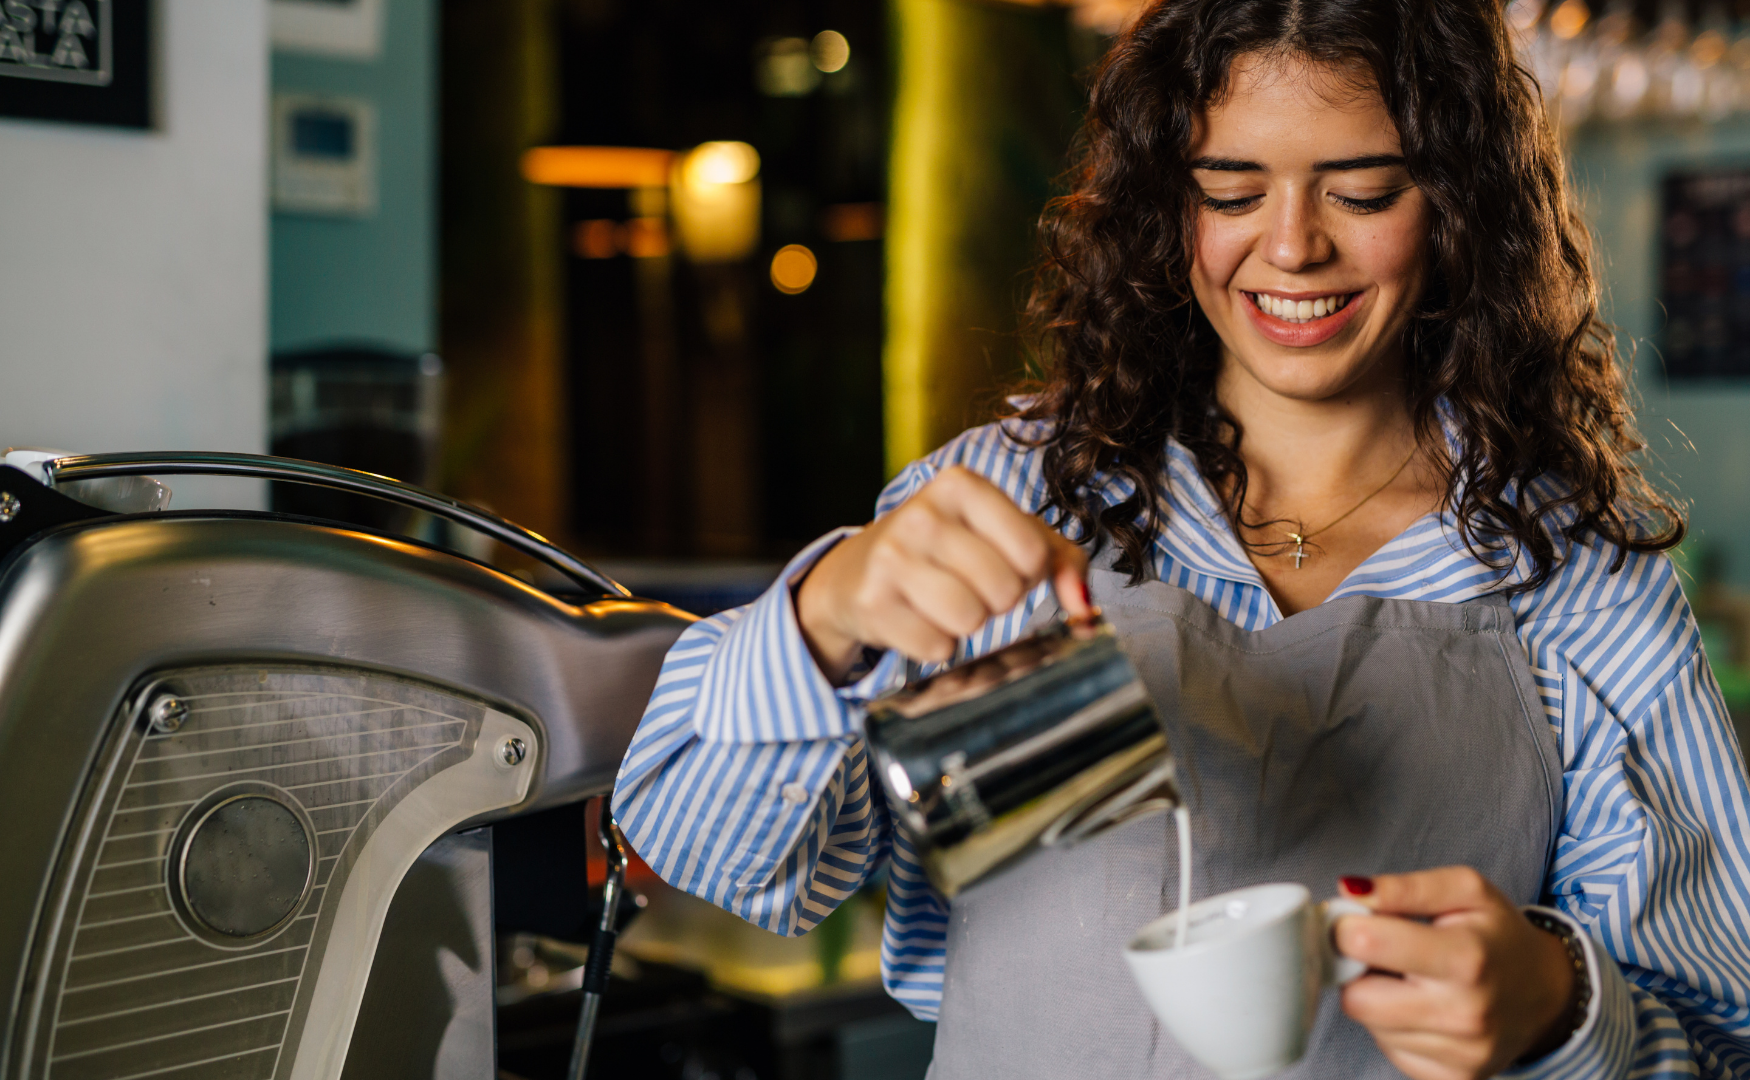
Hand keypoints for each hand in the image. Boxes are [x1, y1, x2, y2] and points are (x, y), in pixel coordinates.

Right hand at [795, 466, 1091, 682]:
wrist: (856, 571)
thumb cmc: (947, 548)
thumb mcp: (1005, 534)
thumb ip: (1061, 560)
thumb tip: (1084, 606)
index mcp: (961, 485)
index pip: (1032, 553)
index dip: (1028, 573)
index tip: (1001, 563)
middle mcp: (921, 514)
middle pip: (1003, 589)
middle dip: (997, 600)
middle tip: (971, 586)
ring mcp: (892, 557)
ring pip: (970, 619)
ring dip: (967, 624)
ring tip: (946, 602)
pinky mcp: (873, 602)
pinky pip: (936, 647)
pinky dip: (936, 645)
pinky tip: (919, 619)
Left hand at [1334, 868, 1578, 1079]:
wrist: (1546, 993)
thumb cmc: (1499, 935)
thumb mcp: (1466, 890)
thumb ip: (1405, 887)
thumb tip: (1349, 890)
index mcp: (1466, 958)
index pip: (1366, 944)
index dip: (1345, 927)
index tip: (1354, 921)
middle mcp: (1464, 1013)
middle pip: (1356, 997)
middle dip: (1356, 971)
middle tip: (1382, 953)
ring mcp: (1460, 1054)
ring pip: (1369, 1025)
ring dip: (1376, 999)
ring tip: (1410, 980)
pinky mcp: (1451, 1078)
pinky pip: (1389, 1050)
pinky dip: (1394, 1028)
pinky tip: (1420, 1009)